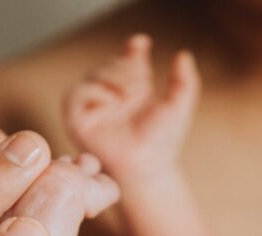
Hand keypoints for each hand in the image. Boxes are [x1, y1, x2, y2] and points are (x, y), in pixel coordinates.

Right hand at [63, 34, 199, 178]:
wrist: (148, 167)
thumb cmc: (162, 142)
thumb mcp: (178, 108)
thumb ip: (185, 82)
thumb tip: (183, 55)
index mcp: (132, 88)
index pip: (129, 59)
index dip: (133, 48)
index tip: (142, 43)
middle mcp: (111, 95)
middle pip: (112, 64)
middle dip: (126, 68)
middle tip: (140, 84)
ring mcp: (93, 107)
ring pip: (94, 75)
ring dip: (113, 77)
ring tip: (129, 93)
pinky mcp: (77, 119)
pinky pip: (76, 94)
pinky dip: (94, 91)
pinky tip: (112, 100)